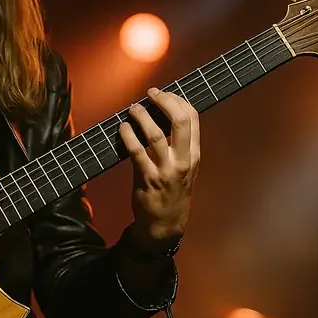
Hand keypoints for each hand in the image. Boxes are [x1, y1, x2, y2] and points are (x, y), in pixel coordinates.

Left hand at [119, 87, 200, 243]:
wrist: (165, 223)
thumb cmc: (172, 191)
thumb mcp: (184, 167)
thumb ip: (178, 144)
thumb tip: (162, 114)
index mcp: (194, 154)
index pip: (192, 119)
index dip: (177, 100)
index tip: (164, 93)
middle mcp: (183, 160)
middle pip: (180, 122)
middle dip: (164, 102)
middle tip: (151, 94)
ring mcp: (166, 170)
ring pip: (156, 135)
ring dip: (142, 117)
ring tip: (133, 109)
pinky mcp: (148, 179)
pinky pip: (136, 152)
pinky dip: (128, 136)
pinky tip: (123, 128)